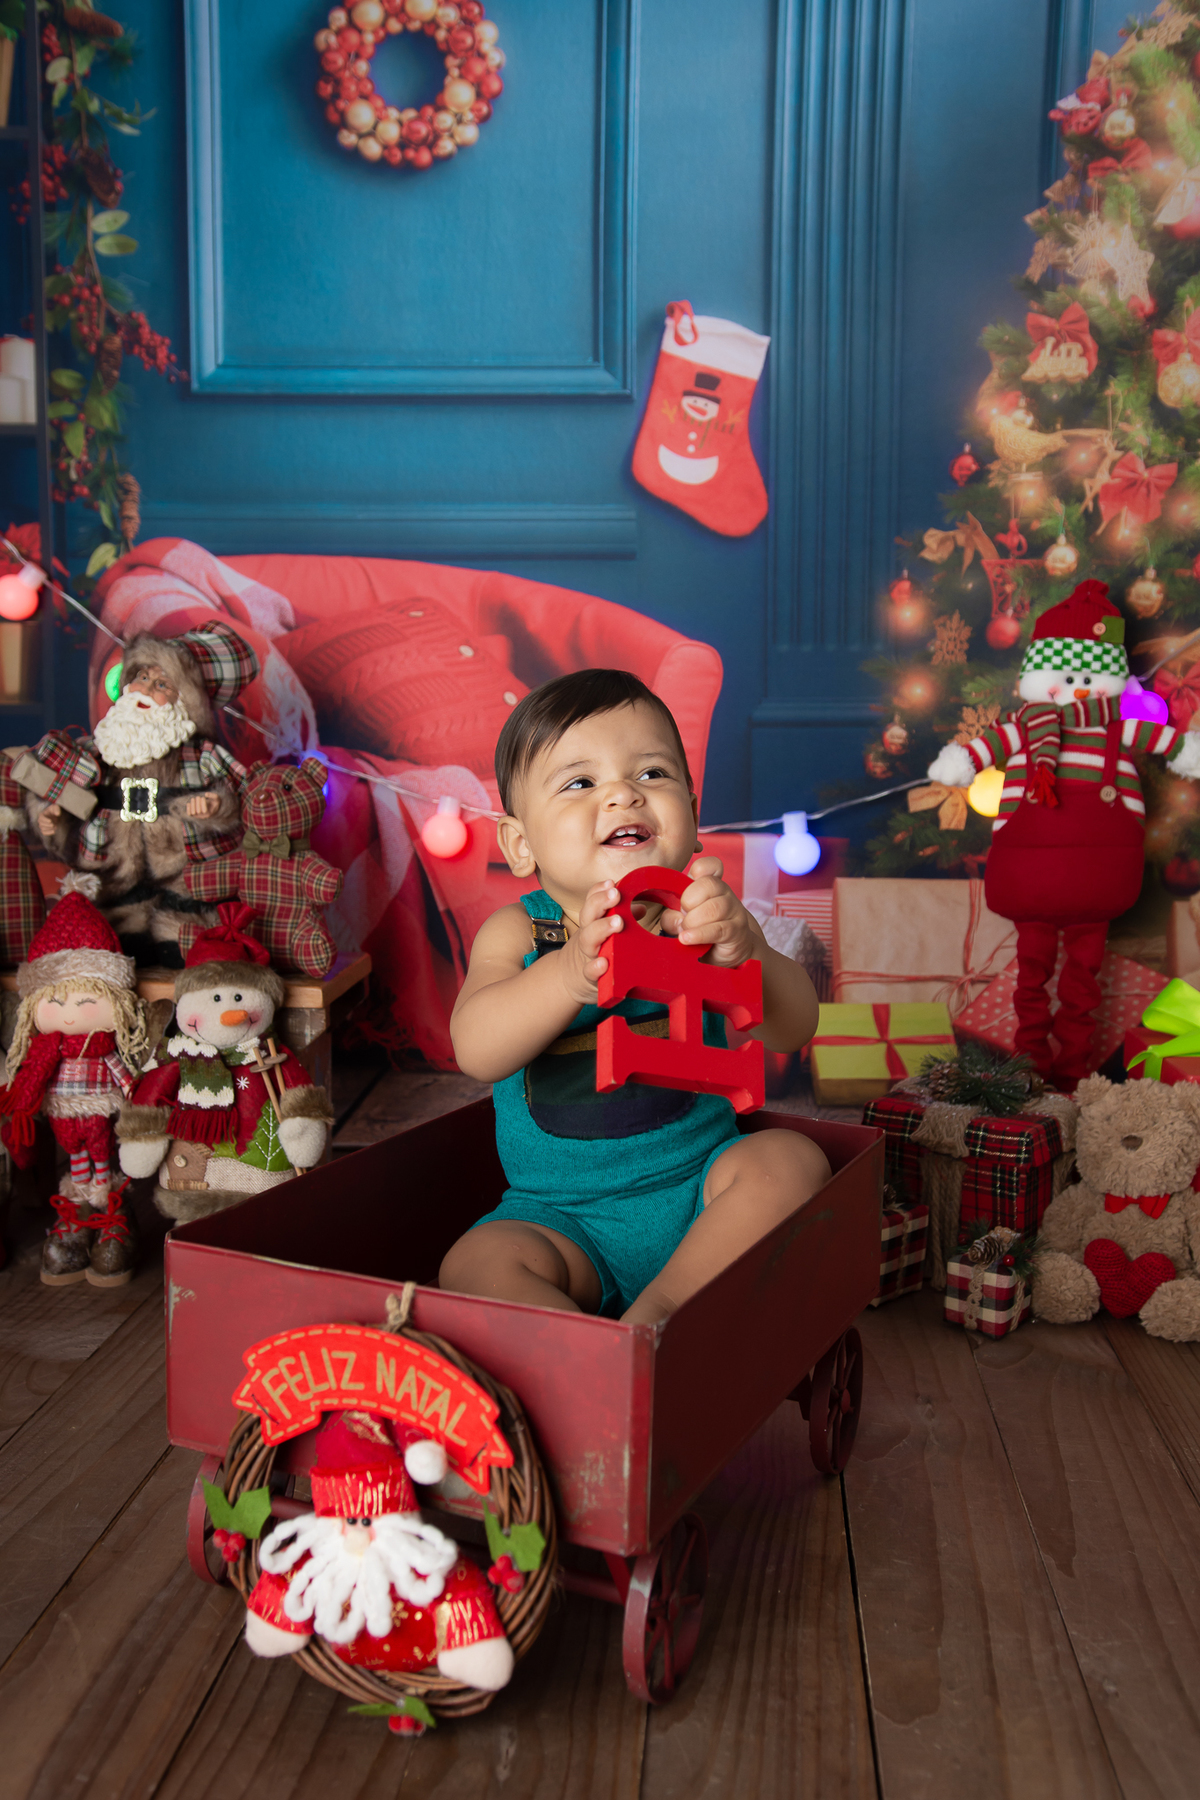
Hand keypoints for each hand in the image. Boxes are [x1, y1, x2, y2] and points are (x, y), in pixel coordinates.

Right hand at [37, 803, 60, 837]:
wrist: (56, 815)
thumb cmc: (55, 810)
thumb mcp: (56, 807)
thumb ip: (56, 809)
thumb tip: (57, 814)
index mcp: (42, 814)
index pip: (41, 818)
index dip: (45, 820)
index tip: (50, 821)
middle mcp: (40, 820)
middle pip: (41, 824)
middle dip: (47, 825)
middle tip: (53, 825)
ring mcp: (42, 825)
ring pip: (42, 829)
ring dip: (49, 829)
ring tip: (55, 827)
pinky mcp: (45, 829)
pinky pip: (44, 832)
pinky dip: (48, 833)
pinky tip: (54, 831)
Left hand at [185, 791, 220, 818]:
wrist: (211, 808)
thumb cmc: (214, 803)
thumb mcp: (217, 799)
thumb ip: (213, 796)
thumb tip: (206, 794)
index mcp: (209, 813)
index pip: (205, 810)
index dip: (203, 803)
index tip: (203, 797)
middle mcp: (203, 816)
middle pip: (198, 811)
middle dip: (197, 803)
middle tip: (198, 797)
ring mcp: (198, 816)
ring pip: (193, 812)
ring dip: (192, 805)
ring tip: (193, 799)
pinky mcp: (193, 815)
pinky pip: (189, 813)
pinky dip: (188, 808)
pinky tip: (189, 803)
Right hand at [555, 880, 622, 1006]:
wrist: (569, 978)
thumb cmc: (596, 949)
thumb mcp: (606, 931)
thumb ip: (624, 918)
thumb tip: (641, 907)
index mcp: (593, 922)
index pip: (592, 901)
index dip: (599, 891)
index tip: (611, 883)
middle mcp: (588, 935)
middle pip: (589, 915)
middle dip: (600, 902)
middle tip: (615, 894)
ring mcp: (587, 955)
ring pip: (589, 939)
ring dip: (602, 929)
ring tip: (618, 922)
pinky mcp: (589, 977)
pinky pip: (589, 973)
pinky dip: (595, 968)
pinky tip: (603, 963)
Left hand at [662, 857, 758, 967]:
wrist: (723, 955)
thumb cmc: (700, 933)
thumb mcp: (681, 921)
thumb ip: (673, 916)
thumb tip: (675, 919)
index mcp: (711, 886)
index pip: (711, 865)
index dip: (700, 870)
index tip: (688, 885)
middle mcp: (725, 894)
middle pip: (708, 884)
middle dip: (688, 901)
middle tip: (683, 917)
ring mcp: (734, 912)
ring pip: (714, 908)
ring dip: (692, 922)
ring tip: (685, 932)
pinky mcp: (737, 931)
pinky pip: (718, 929)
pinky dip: (699, 934)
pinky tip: (686, 939)